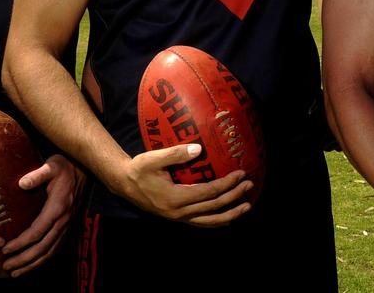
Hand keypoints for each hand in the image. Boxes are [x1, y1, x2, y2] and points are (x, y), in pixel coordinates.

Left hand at [1, 154, 84, 277]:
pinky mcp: (68, 226)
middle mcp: (63, 220)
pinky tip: (33, 263)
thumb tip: (21, 183)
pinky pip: (56, 247)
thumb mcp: (52, 165)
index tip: (5, 249)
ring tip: (16, 272)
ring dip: (33, 264)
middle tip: (6, 267)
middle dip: (24, 260)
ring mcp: (67, 225)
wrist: (84, 169)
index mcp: (58, 207)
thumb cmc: (65, 166)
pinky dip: (44, 259)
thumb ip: (37, 175)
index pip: (37, 232)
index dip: (21, 243)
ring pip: (51, 251)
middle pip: (43, 247)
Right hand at [121, 143, 253, 227]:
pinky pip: (201, 223)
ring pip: (210, 221)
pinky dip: (216, 221)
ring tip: (246, 206)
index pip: (209, 192)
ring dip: (230, 214)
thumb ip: (176, 154)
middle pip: (213, 207)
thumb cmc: (139, 169)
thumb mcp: (154, 159)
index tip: (240, 173)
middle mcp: (179, 212)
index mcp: (175, 198)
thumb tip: (199, 149)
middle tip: (249, 184)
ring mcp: (178, 218)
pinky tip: (227, 218)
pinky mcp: (177, 218)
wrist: (123, 184)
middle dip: (234, 197)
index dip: (227, 184)